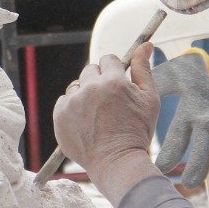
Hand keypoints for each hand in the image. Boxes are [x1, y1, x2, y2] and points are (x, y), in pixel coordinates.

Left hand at [52, 45, 158, 172]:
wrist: (117, 162)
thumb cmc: (137, 131)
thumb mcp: (149, 99)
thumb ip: (144, 69)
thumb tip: (146, 45)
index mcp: (113, 81)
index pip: (108, 59)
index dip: (114, 71)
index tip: (117, 84)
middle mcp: (90, 88)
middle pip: (90, 69)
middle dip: (99, 80)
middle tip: (108, 102)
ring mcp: (72, 102)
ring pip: (77, 86)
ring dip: (85, 94)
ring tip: (97, 115)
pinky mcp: (59, 115)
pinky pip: (64, 101)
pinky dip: (72, 108)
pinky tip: (85, 122)